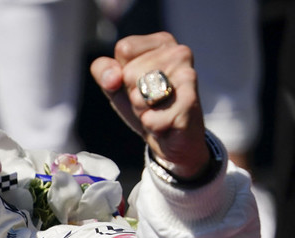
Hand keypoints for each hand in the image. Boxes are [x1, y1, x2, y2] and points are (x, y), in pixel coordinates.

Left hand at [90, 32, 209, 178]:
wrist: (171, 139)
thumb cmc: (144, 106)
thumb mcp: (116, 85)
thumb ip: (103, 70)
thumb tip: (112, 78)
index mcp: (162, 42)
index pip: (124, 48)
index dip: (121, 72)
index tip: (137, 83)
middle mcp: (179, 52)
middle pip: (129, 72)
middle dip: (132, 94)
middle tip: (149, 102)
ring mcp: (187, 75)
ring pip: (139, 95)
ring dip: (141, 110)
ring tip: (156, 111)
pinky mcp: (190, 102)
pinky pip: (150, 117)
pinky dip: (151, 125)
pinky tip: (165, 124)